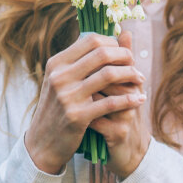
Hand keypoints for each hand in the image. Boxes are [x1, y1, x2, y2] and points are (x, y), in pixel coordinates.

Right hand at [25, 32, 145, 174]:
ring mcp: (67, 96)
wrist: (41, 143)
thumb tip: (103, 39)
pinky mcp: (77, 116)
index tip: (123, 53)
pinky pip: (111, 102)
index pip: (91, 40)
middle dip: (125, 56)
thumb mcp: (59, 81)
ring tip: (140, 80)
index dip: (113, 43)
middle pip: (102, 53)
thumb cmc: (56, 109)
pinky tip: (139, 99)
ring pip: (109, 75)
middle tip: (135, 64)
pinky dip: (129, 99)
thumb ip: (78, 62)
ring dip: (130, 75)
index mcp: (56, 63)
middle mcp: (60, 76)